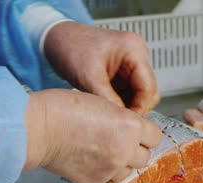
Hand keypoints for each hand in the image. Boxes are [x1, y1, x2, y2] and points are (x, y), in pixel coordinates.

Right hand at [24, 89, 162, 182]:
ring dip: (122, 163)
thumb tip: (133, 131)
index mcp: (131, 126)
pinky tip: (93, 159)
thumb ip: (124, 120)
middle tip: (122, 142)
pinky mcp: (96, 179)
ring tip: (105, 151)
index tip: (139, 133)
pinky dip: (106, 171)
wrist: (40, 128)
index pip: (155, 137)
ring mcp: (111, 167)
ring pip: (129, 170)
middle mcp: (125, 149)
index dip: (146, 134)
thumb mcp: (105, 104)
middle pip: (145, 156)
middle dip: (136, 150)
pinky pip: (110, 179)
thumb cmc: (65, 109)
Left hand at [44, 21, 159, 115]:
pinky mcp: (124, 71)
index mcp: (134, 50)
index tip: (127, 124)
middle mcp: (137, 55)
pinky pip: (129, 92)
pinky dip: (121, 102)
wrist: (54, 38)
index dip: (140, 108)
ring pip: (139, 94)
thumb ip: (108, 101)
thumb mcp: (88, 77)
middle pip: (148, 92)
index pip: (148, 87)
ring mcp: (131, 63)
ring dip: (127, 106)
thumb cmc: (69, 46)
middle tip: (119, 123)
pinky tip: (108, 108)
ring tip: (111, 116)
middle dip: (135, 108)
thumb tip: (122, 122)